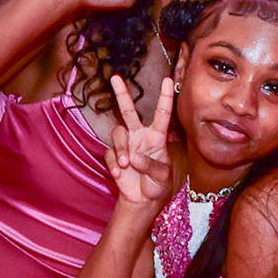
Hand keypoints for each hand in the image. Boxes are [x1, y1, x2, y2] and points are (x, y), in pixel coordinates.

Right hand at [105, 74, 176, 206]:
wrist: (143, 199)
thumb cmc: (158, 184)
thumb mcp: (162, 177)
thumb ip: (151, 166)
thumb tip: (133, 157)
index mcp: (157, 137)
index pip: (162, 114)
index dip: (165, 97)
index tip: (168, 80)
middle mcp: (140, 136)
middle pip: (128, 111)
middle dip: (122, 94)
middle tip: (115, 78)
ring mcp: (126, 145)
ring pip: (117, 133)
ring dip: (121, 149)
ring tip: (126, 166)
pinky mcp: (114, 156)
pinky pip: (109, 154)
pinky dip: (114, 164)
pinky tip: (120, 174)